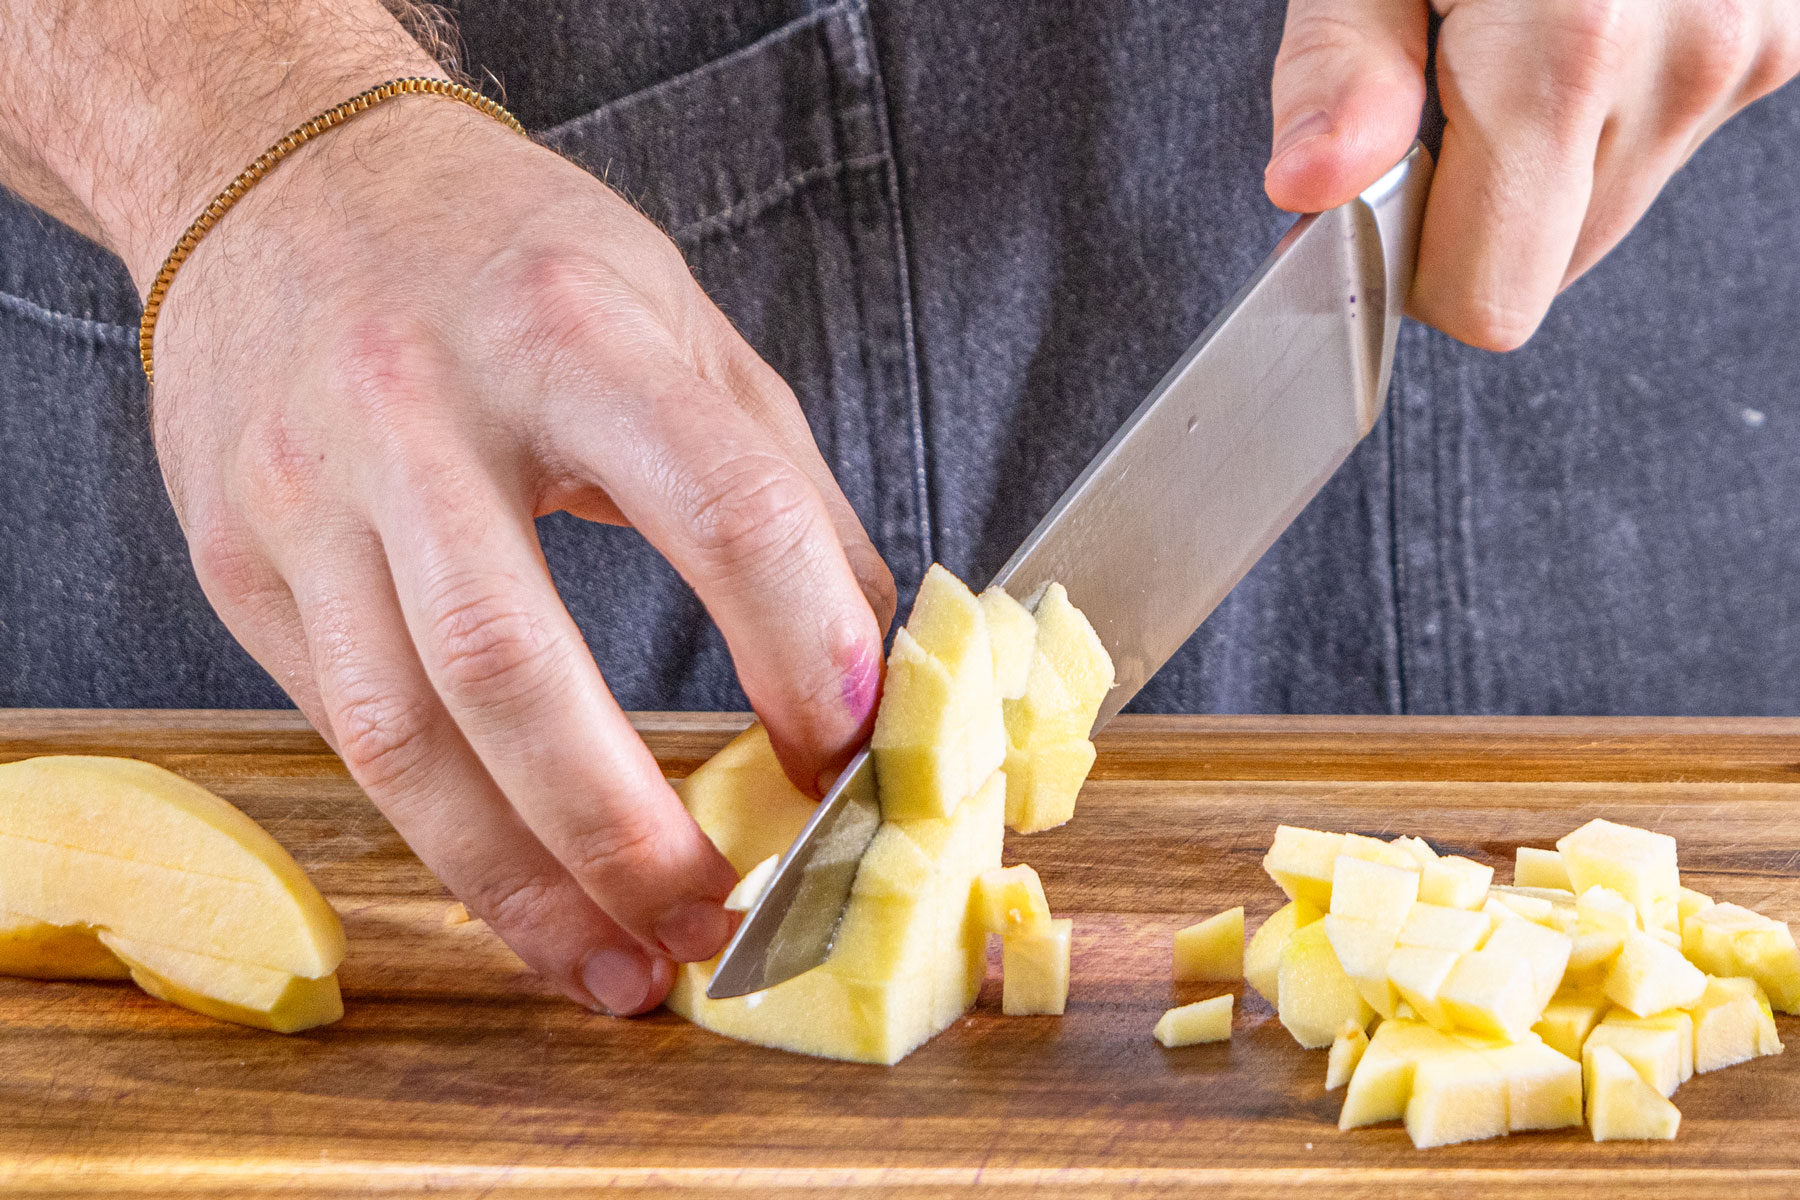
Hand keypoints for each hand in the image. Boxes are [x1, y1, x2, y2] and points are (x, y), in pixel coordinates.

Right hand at [147, 96, 894, 1013]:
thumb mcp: (679, 324)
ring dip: (527, 884)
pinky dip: (451, 843)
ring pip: (405, 736)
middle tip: (726, 920)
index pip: (712, 499)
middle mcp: (415, 411)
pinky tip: (531, 898)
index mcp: (567, 330)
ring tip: (626, 968)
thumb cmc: (508, 255)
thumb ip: (780, 489)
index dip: (794, 638)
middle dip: (628, 825)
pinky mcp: (244, 567)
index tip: (850, 742)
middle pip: (510, 661)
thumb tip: (866, 658)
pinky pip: (352, 736)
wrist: (285, 177)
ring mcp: (306, 495)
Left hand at [1263, 0, 1799, 348]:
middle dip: (1479, 209)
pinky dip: (1612, 105)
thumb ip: (1344, 66)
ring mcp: (1753, 45)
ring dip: (1545, 158)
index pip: (1489, 296)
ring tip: (1511, 33)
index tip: (1381, 189)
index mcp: (1572, 46)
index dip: (1415, 265)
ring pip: (1610, 206)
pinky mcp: (1787, 29)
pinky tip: (1583, 15)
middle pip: (1550, 263)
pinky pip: (1667, 133)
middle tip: (1441, 86)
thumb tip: (1310, 187)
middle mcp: (1690, 56)